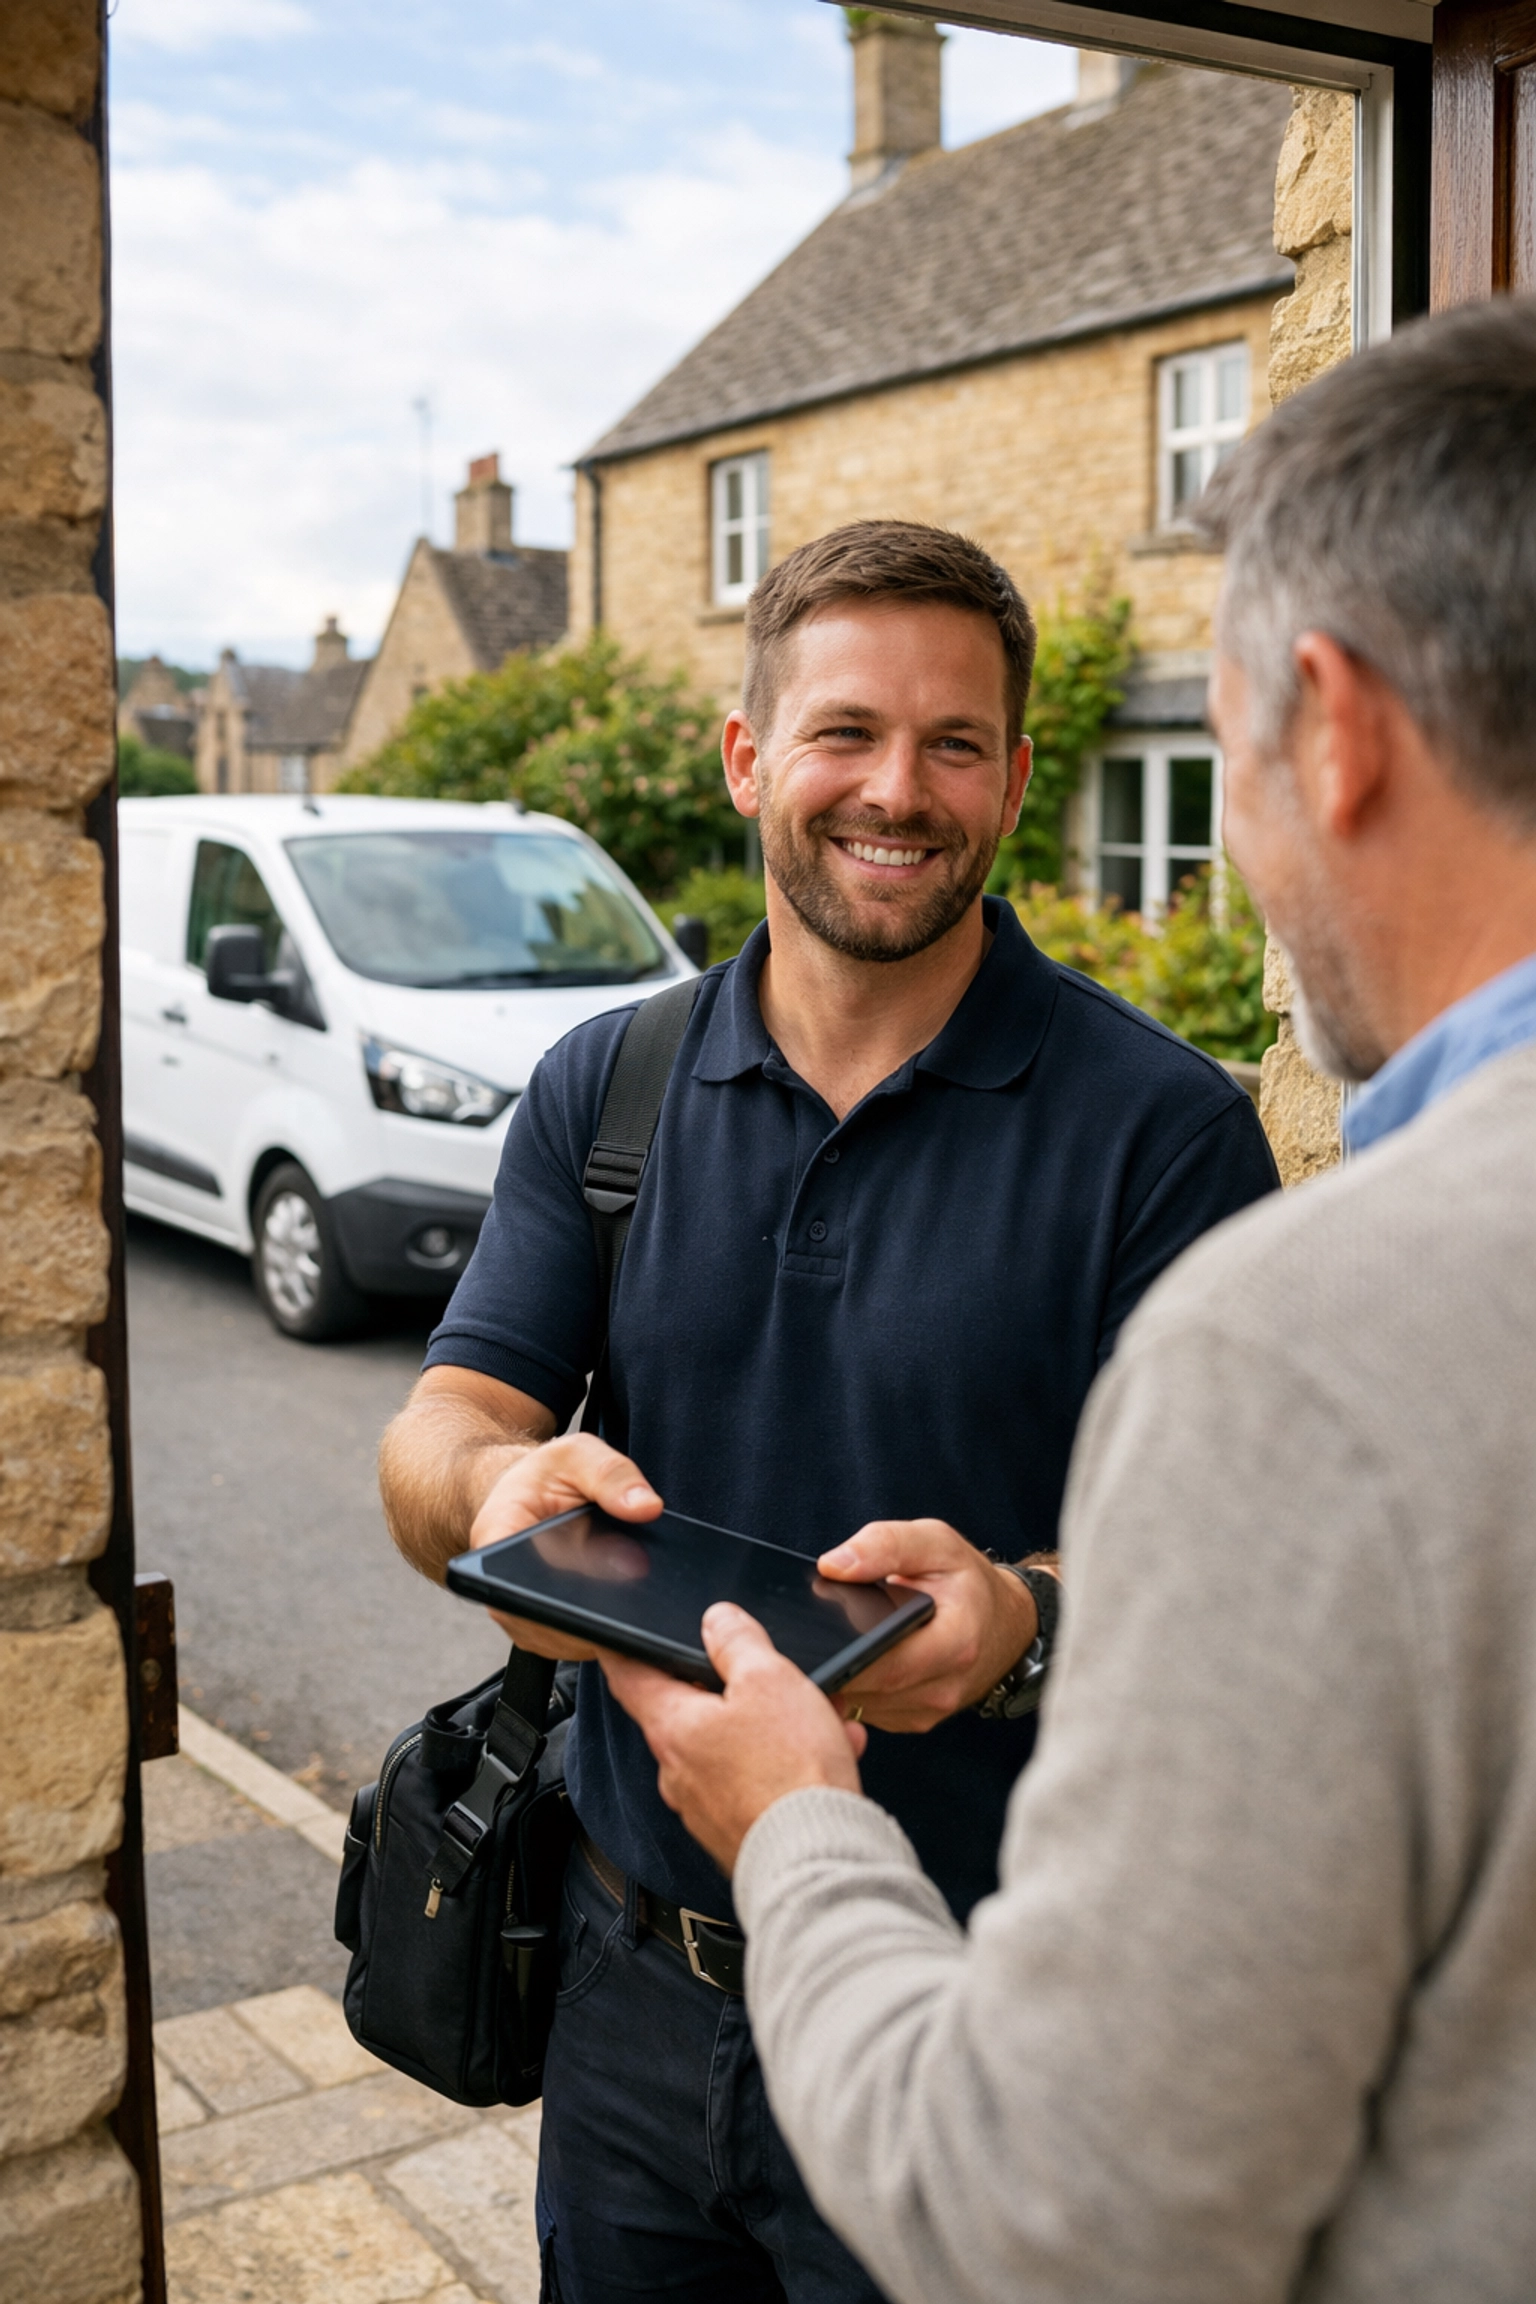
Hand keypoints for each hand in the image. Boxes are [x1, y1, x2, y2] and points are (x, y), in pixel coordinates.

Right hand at [470, 1433, 661, 1659]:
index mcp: (497, 1539)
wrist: (526, 1499)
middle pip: (556, 1620)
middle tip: (644, 1590)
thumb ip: (611, 1474)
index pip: (530, 1580)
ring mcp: (524, 1619)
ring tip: (643, 1598)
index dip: (578, 1586)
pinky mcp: (548, 1634)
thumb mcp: (577, 1455)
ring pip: (573, 1639)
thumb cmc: (544, 1478)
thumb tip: (645, 1506)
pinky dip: (610, 1630)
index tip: (619, 1578)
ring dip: (610, 1625)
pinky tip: (634, 1608)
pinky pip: (582, 1641)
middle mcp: (502, 1589)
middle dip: (604, 1610)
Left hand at [601, 1604, 866, 1874]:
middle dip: (733, 1688)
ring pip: (735, 1747)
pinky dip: (789, 1765)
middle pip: (691, 1711)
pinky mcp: (737, 1832)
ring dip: (775, 1728)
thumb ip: (738, 1643)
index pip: (629, 1677)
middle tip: (769, 1673)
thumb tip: (717, 1621)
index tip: (618, 1640)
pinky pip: (758, 1783)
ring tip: (822, 1719)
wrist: (818, 1859)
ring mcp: (706, 1808)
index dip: (624, 1651)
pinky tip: (833, 1755)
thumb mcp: (768, 1680)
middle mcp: (678, 1772)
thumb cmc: (789, 1774)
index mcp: (672, 1727)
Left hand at [819, 1519, 1042, 1731]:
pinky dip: (851, 1688)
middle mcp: (943, 1687)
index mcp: (954, 1642)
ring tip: (818, 1649)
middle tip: (796, 1645)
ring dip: (837, 1681)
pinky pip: (868, 1710)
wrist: (1005, 1624)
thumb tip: (832, 1565)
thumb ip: (885, 1545)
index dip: (842, 1659)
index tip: (807, 1643)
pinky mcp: (914, 1720)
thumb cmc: (967, 1582)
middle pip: (867, 1690)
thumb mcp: (936, 1544)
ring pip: (861, 1705)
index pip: (885, 1665)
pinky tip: (843, 1662)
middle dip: (830, 1667)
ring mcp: (928, 1710)